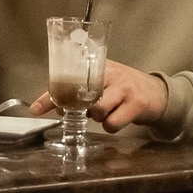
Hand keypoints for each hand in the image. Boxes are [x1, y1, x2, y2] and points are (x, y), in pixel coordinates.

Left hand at [34, 60, 168, 130]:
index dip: (50, 96)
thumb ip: (79, 91)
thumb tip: (52, 107)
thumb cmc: (124, 87)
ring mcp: (124, 89)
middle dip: (81, 109)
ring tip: (107, 111)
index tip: (35, 109)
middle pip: (82, 97)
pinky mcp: (136, 104)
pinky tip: (118, 117)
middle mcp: (111, 74)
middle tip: (87, 109)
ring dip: (98, 117)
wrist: (156, 92)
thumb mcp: (102, 82)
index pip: (68, 80)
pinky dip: (112, 126)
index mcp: (98, 66)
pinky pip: (112, 123)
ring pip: (98, 111)